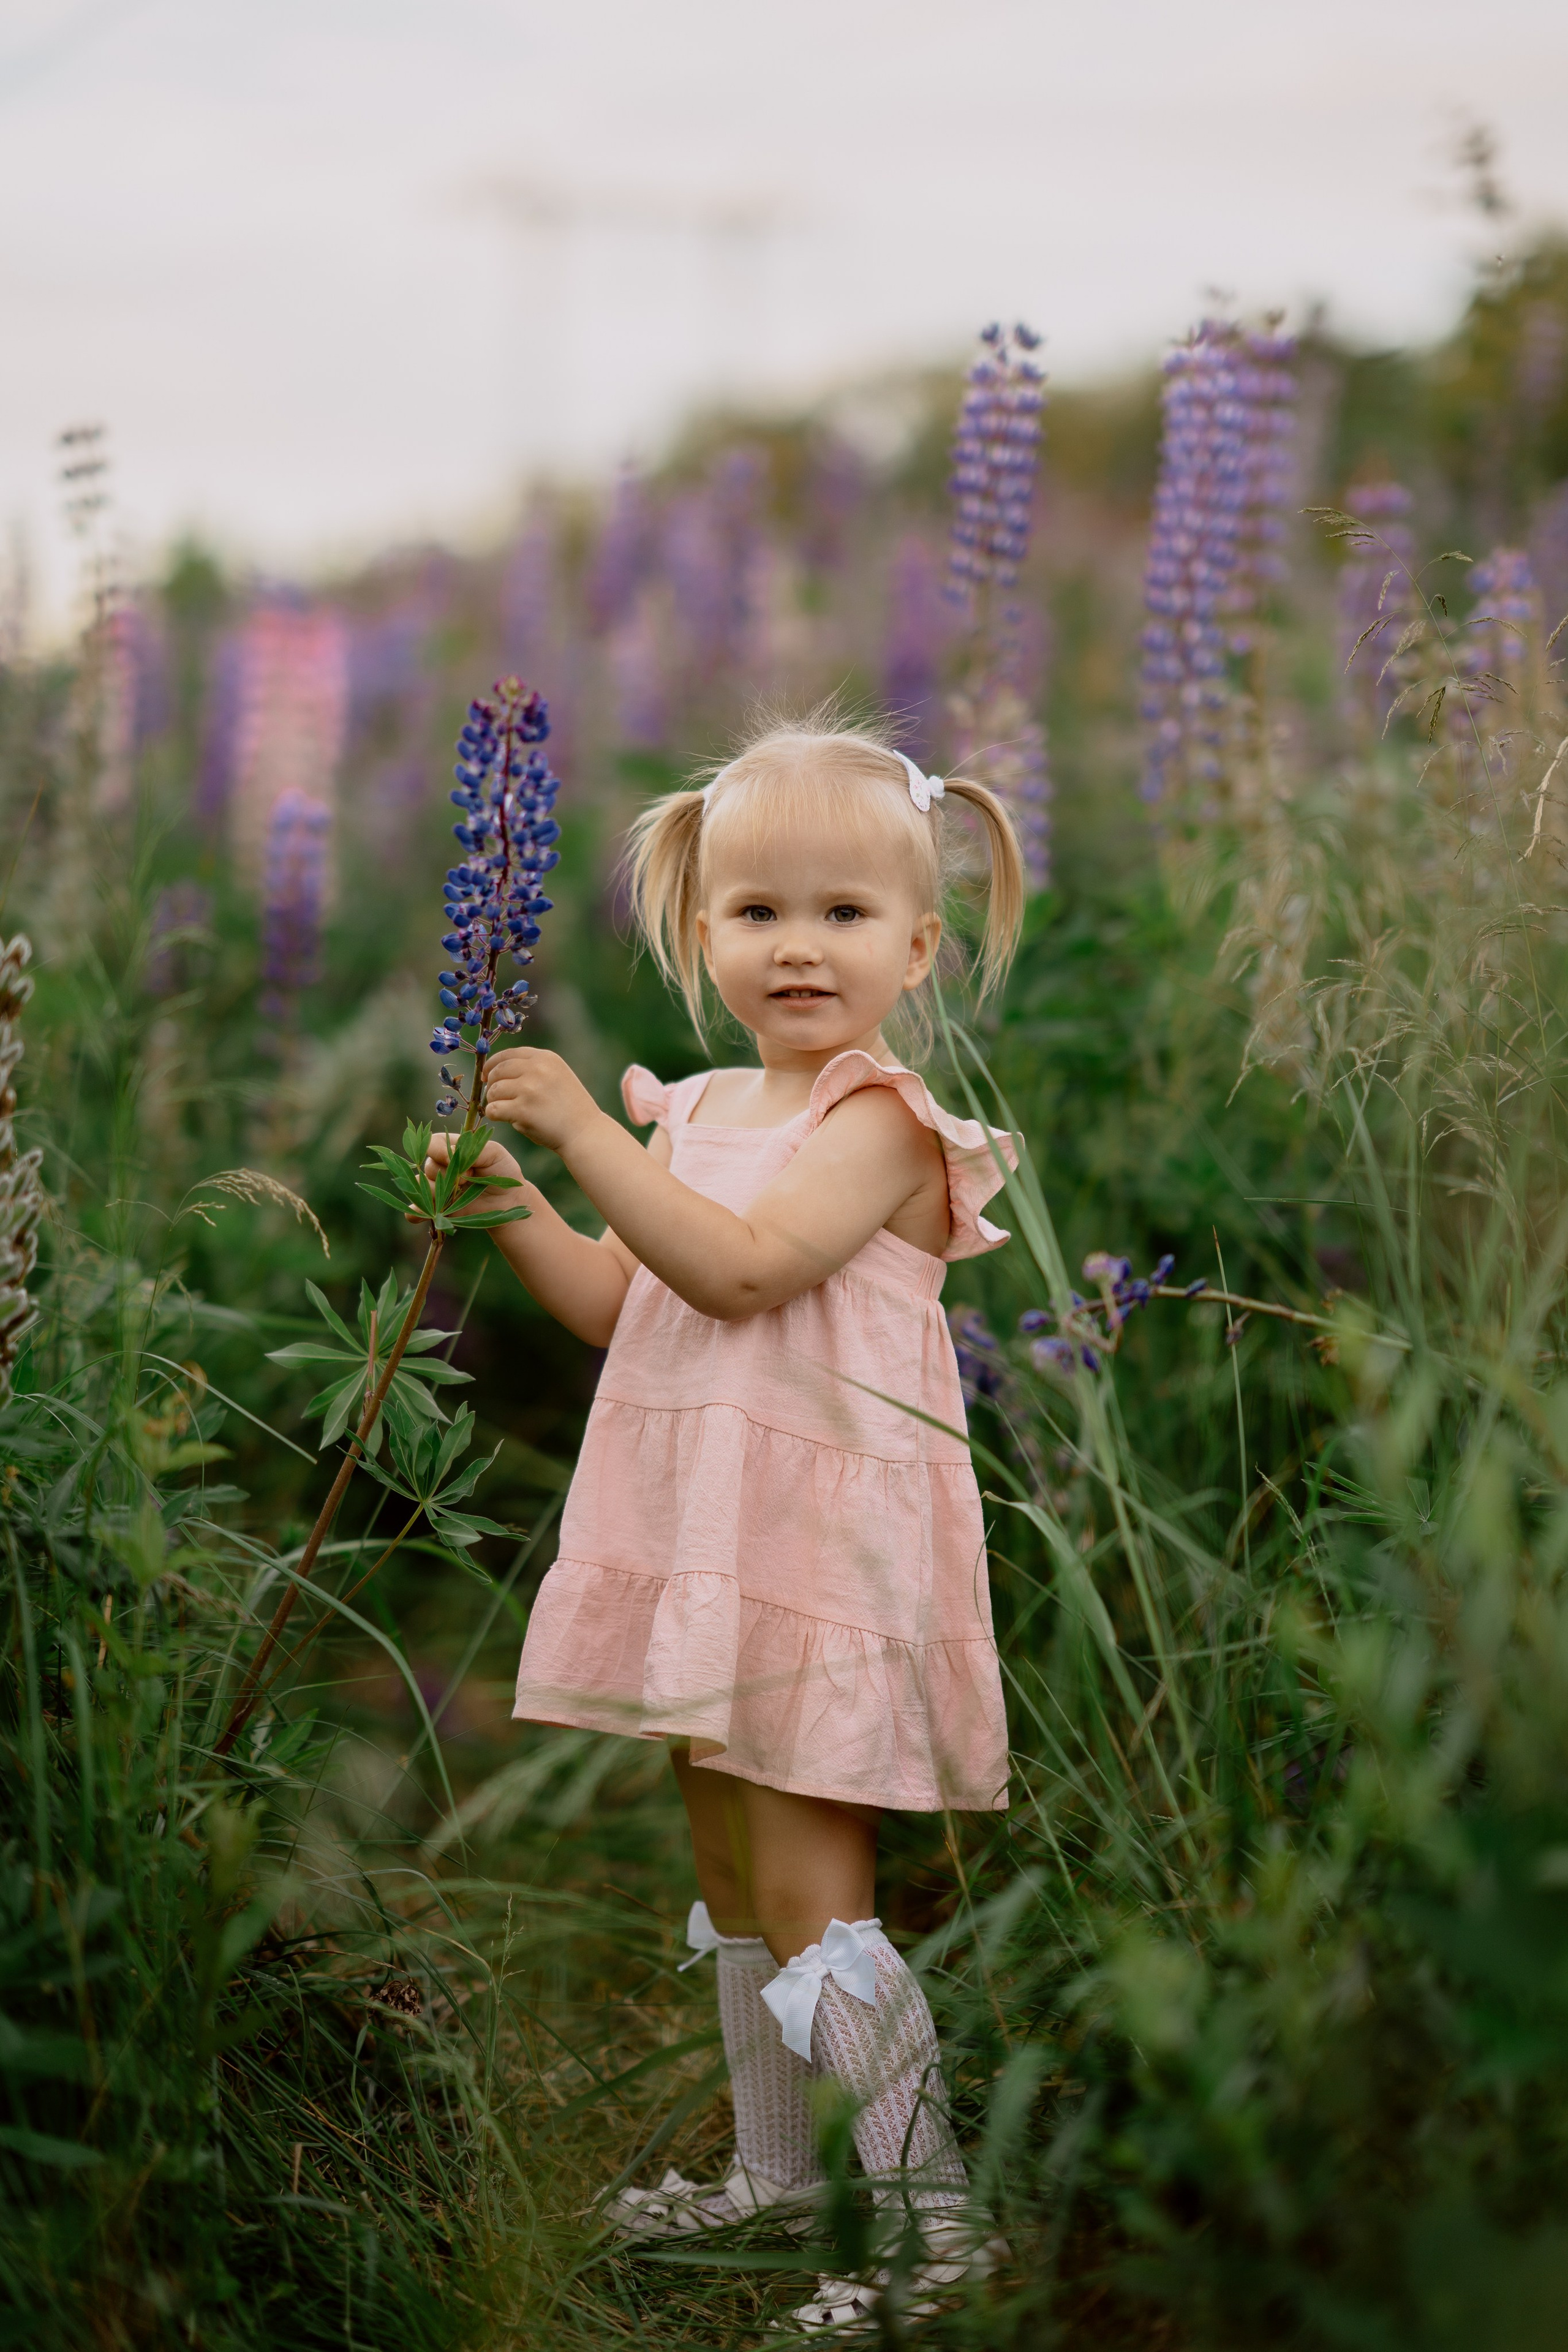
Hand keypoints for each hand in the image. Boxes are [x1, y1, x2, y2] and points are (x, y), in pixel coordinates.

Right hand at [412, 1129, 525, 1220]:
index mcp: (454, 1149)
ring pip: (420, 1185)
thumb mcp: (494, 1152)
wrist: (508, 1201)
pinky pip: (416, 1208)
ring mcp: (439, 1187)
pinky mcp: (438, 1206)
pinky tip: (424, 1214)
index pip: (433, 1143)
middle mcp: (443, 1166)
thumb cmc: (503, 1172)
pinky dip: (416, 1210)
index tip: (453, 1161)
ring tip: (454, 1195)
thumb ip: (472, 1147)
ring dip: (433, 1191)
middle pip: (427, 1165)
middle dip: (445, 1174)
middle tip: (466, 1181)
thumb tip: (450, 1154)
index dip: (439, 1151)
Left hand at [478, 1047, 601, 1155]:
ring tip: (505, 1110)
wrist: (585, 1133)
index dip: (493, 1065)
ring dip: (494, 1101)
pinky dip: (493, 1115)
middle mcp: (537, 1069)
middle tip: (496, 1097)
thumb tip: (495, 1070)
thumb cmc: (569, 1108)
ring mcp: (529, 1089)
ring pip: (493, 1091)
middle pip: (498, 1071)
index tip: (488, 1076)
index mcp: (545, 1058)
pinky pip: (493, 1109)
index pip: (508, 1054)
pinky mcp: (522, 1110)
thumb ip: (532, 1069)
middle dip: (492, 1085)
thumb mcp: (556, 1076)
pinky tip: (503, 1119)